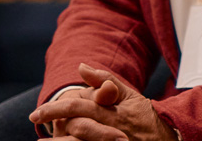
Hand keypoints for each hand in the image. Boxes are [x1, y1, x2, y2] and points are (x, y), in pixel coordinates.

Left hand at [31, 63, 176, 140]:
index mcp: (114, 111)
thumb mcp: (129, 95)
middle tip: (34, 119)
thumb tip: (82, 67)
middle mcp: (112, 129)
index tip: (38, 111)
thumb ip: (105, 81)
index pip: (82, 106)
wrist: (167, 138)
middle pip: (79, 126)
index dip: (57, 109)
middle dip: (55, 123)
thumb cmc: (143, 115)